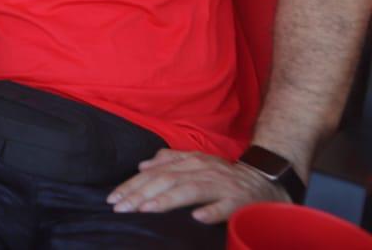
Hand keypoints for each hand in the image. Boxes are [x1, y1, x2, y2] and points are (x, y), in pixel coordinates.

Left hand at [107, 149, 288, 222]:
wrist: (265, 180)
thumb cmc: (224, 176)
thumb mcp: (196, 163)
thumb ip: (170, 161)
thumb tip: (142, 164)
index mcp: (190, 162)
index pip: (154, 173)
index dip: (132, 185)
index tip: (112, 199)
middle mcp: (202, 170)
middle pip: (166, 180)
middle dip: (141, 194)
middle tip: (121, 208)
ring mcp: (222, 185)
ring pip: (190, 190)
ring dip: (167, 199)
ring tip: (146, 209)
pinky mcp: (240, 200)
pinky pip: (225, 206)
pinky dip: (211, 211)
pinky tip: (197, 218)